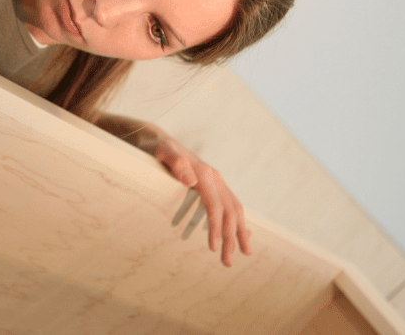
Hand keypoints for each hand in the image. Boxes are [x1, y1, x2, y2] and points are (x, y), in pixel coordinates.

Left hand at [154, 139, 251, 265]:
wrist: (163, 141)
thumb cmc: (160, 149)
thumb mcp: (163, 151)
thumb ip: (176, 162)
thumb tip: (190, 180)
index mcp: (206, 174)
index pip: (215, 206)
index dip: (215, 227)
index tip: (212, 248)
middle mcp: (216, 178)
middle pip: (229, 212)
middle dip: (231, 238)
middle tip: (227, 263)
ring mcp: (218, 182)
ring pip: (235, 210)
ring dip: (239, 233)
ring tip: (243, 254)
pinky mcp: (215, 186)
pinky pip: (231, 205)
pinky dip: (239, 222)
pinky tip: (244, 234)